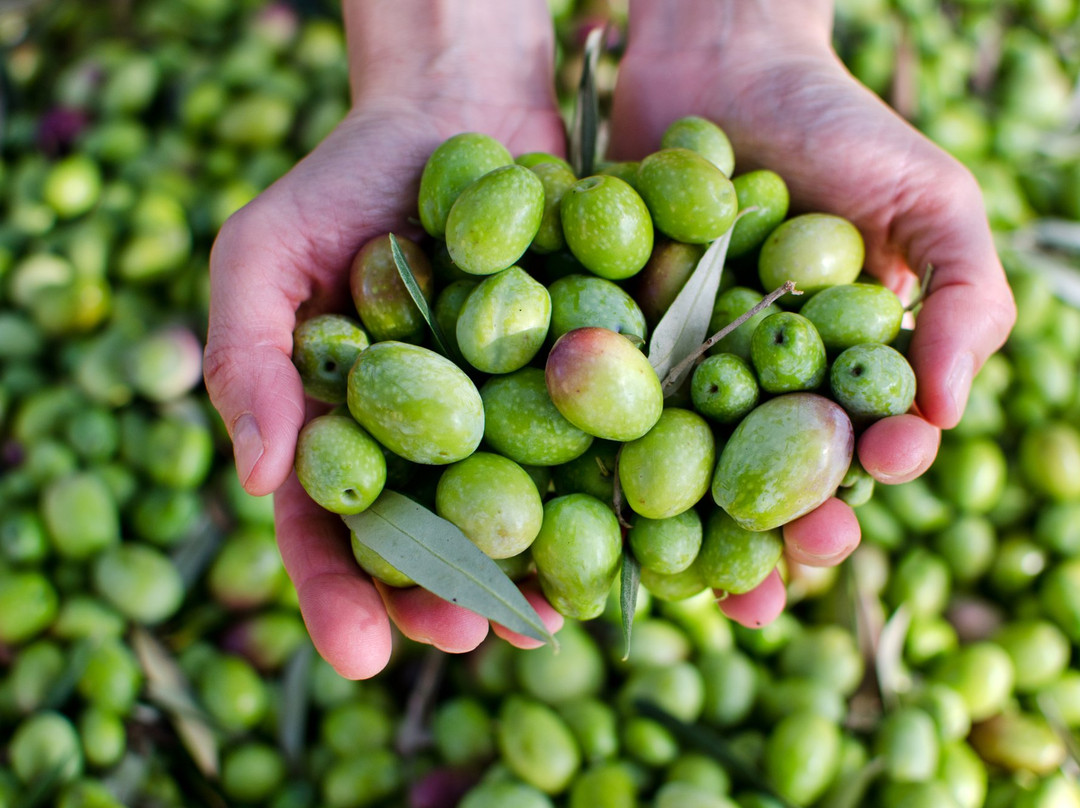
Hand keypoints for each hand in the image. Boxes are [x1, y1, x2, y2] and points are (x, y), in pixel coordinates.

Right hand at [204, 0, 566, 678]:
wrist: (458, 111)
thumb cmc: (345, 181)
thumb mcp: (265, 252)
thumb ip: (248, 356)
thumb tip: (257, 475)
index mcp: (350, 435)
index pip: (334, 531)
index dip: (341, 593)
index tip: (360, 650)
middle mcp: (435, 446)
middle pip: (439, 544)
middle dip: (450, 598)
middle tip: (468, 636)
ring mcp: (516, 420)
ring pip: (526, 515)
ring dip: (539, 572)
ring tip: (549, 618)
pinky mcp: (588, 380)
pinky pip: (603, 445)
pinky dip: (617, 490)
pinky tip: (632, 534)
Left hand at [610, 0, 1015, 625]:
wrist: (719, 58)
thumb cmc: (838, 127)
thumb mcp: (927, 201)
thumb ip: (959, 297)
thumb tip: (943, 409)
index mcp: (830, 376)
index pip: (847, 453)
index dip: (851, 490)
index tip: (851, 511)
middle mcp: (746, 388)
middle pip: (753, 480)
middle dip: (758, 538)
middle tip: (754, 590)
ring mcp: (668, 370)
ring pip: (667, 464)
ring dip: (666, 530)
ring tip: (663, 584)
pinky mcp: (601, 340)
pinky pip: (590, 402)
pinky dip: (580, 450)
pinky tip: (571, 500)